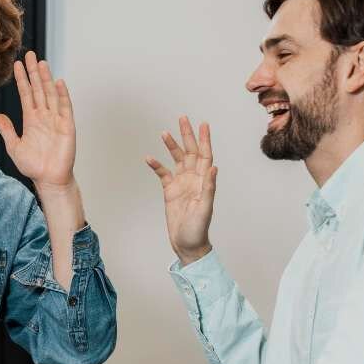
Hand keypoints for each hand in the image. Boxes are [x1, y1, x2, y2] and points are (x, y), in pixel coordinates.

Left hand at [0, 51, 75, 190]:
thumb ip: (7, 131)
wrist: (49, 179)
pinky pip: (65, 107)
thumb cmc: (33, 166)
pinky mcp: (67, 126)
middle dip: (34, 72)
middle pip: (38, 89)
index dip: (22, 79)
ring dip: (46, 78)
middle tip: (29, 54)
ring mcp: (56, 119)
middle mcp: (44, 116)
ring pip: (50, 94)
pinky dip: (62, 95)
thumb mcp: (14, 147)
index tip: (16, 65)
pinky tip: (58, 82)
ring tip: (41, 63)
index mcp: (31, 119)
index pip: (26, 94)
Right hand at [145, 117, 217, 265]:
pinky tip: (149, 158)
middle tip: (183, 119)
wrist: (187, 244)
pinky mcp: (170, 191)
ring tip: (164, 133)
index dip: (204, 140)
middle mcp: (194, 179)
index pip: (205, 155)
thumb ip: (209, 188)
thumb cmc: (198, 229)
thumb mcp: (205, 208)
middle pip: (190, 152)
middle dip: (187, 136)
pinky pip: (162, 174)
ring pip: (176, 160)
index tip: (203, 125)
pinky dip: (157, 165)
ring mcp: (181, 184)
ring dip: (171, 146)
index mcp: (204, 181)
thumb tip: (213, 167)